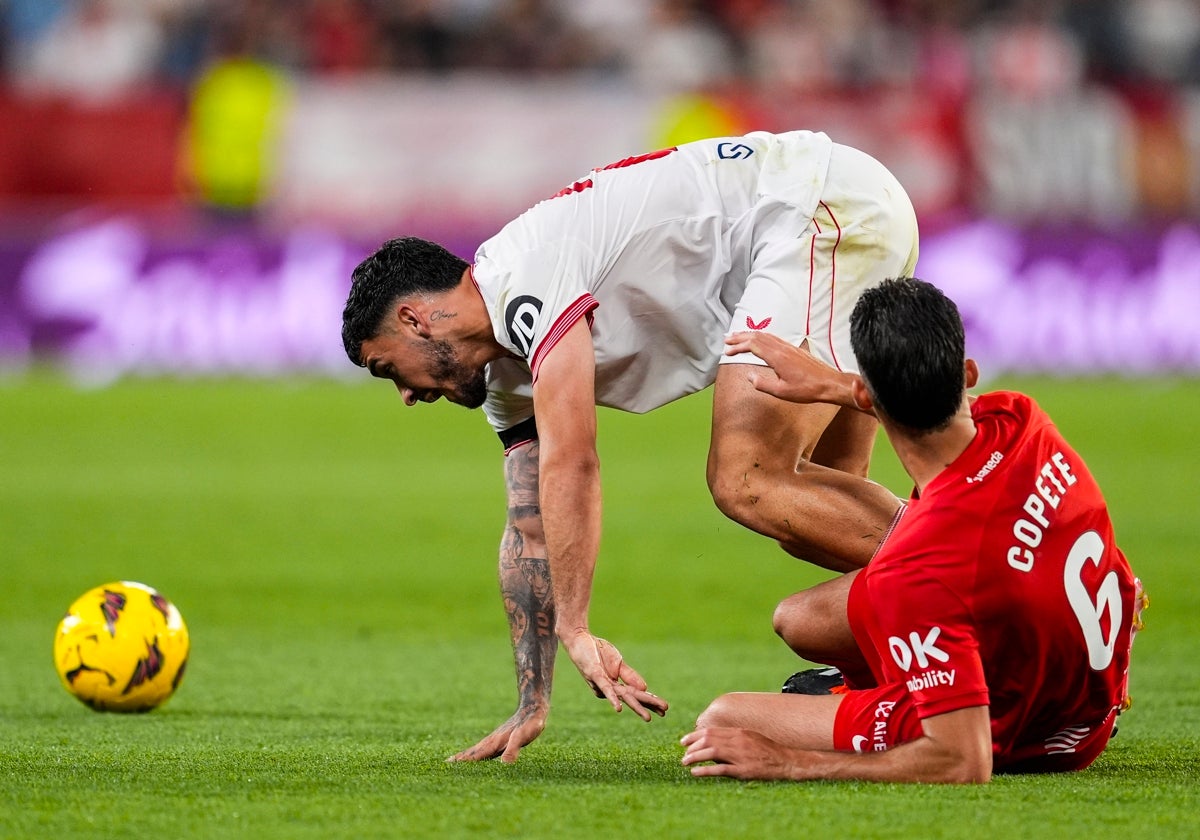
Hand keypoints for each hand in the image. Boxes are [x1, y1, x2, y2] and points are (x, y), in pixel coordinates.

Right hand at [447, 705, 547, 763]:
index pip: (475, 755)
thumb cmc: (530, 723)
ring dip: (466, 756)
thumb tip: (504, 765)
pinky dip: (476, 754)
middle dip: (459, 759)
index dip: (463, 761)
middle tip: (444, 764)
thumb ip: (513, 750)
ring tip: (454, 761)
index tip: (446, 765)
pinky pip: (485, 749)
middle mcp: (491, 741)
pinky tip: (477, 756)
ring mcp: (495, 740)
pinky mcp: (501, 740)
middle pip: (472, 752)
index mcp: (494, 743)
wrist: (534, 707)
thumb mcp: (523, 738)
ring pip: (477, 750)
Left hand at [561, 631, 667, 720]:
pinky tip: (619, 709)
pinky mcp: (595, 675)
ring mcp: (601, 684)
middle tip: (664, 712)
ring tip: (648, 717)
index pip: (635, 695)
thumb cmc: (597, 651)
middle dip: (648, 705)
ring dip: (636, 707)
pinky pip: (606, 689)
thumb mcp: (618, 663)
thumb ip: (630, 676)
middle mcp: (608, 689)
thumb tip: (645, 688)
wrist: (579, 638)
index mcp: (614, 686)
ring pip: (622, 695)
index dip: (650, 701)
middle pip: (632, 698)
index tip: (665, 708)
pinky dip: (613, 699)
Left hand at [680, 726, 796, 779]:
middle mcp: (738, 741)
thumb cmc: (769, 750)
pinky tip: (695, 772)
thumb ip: (734, 737)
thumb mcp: (751, 737)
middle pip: (708, 739)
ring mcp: (740, 755)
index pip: (711, 731)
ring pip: (711, 752)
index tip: (684, 741)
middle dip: (692, 745)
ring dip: (694, 756)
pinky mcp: (743, 770)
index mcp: (739, 732)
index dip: (694, 735)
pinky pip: (721, 769)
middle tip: (683, 753)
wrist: (788, 761)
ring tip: (684, 762)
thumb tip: (716, 740)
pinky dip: (706, 770)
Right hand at [724, 332, 847, 405]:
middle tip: (727, 339)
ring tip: (738, 336)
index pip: (752, 345)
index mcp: (777, 357)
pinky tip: (759, 340)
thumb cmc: (807, 389)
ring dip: (750, 334)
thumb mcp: (781, 392)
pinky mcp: (793, 349)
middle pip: (757, 336)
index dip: (738, 346)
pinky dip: (761, 337)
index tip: (727, 351)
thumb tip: (749, 376)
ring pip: (765, 335)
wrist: (829, 383)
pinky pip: (773, 338)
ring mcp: (788, 347)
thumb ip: (762, 384)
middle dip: (740, 336)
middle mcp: (782, 348)